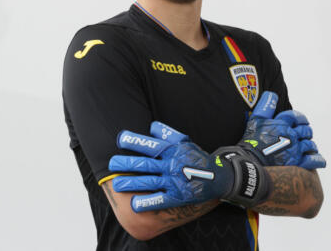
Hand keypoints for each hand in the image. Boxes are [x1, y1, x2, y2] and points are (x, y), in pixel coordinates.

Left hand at [108, 122, 268, 211]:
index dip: (135, 141)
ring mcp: (174, 182)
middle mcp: (172, 165)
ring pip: (149, 182)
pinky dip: (147, 202)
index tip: (119, 139)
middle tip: (111, 164)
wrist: (218, 177)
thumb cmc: (197, 158)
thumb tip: (151, 126)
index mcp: (173, 151)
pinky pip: (160, 200)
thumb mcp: (185, 142)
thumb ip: (167, 133)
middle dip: (127, 163)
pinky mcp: (178, 197)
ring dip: (131, 183)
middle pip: (146, 164)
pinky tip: (134, 204)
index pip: (151, 144)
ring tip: (116, 184)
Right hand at [237, 91, 325, 169]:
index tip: (302, 121)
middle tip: (305, 135)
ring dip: (311, 145)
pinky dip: (317, 160)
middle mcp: (291, 136)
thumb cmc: (251, 141)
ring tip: (309, 147)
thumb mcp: (256, 120)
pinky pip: (312, 161)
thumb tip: (272, 94)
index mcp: (282, 124)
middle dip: (306, 132)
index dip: (301, 118)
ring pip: (310, 145)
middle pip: (306, 131)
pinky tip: (318, 159)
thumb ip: (265, 106)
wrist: (251, 162)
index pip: (296, 117)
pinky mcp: (297, 163)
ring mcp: (295, 150)